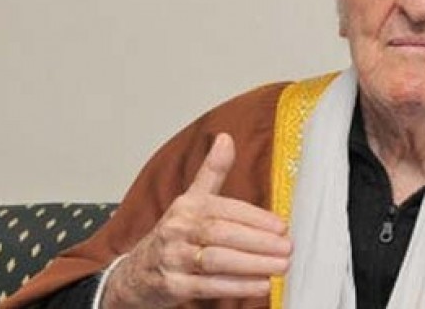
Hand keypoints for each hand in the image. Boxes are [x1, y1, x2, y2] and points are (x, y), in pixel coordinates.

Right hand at [101, 133, 291, 307]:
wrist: (137, 272)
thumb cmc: (174, 234)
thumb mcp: (191, 200)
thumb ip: (212, 172)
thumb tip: (226, 138)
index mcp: (188, 206)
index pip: (225, 210)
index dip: (256, 218)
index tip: (282, 226)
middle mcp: (178, 230)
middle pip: (222, 234)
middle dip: (258, 242)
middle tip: (287, 247)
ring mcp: (174, 259)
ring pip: (216, 261)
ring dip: (252, 265)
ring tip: (280, 265)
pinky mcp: (173, 287)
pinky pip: (207, 286)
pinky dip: (236, 286)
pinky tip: (260, 285)